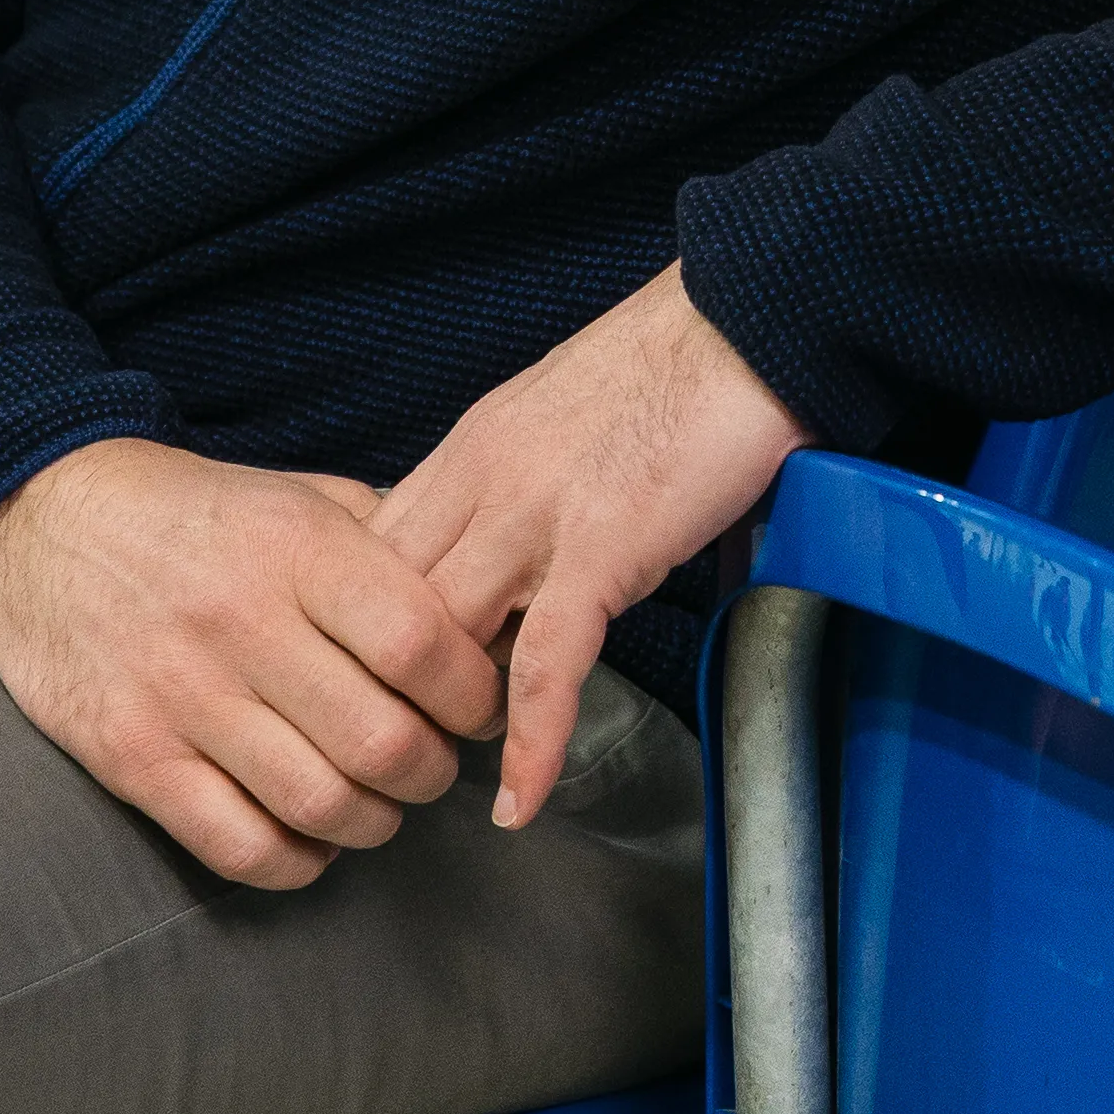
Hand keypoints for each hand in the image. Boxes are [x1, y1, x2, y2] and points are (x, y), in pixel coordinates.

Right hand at [0, 435, 507, 891]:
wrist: (41, 519)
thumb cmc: (198, 514)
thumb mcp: (300, 497)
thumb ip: (391, 546)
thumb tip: (485, 613)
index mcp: (296, 548)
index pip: (423, 645)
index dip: (474, 695)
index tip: (480, 707)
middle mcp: (240, 622)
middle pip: (382, 741)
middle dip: (433, 771)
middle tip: (434, 763)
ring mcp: (180, 696)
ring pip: (318, 803)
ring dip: (373, 822)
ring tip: (379, 802)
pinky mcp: (129, 757)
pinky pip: (236, 845)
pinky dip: (296, 861)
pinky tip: (313, 838)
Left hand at [371, 262, 809, 827]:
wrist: (749, 317)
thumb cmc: (674, 367)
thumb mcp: (561, 421)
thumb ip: (521, 483)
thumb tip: (516, 556)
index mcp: (470, 449)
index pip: (375, 556)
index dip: (365, 629)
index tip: (378, 684)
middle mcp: (483, 479)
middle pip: (390, 606)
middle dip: (388, 684)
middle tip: (407, 746)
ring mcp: (537, 513)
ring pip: (447, 637)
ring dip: (446, 719)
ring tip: (451, 779)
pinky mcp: (604, 546)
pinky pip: (546, 663)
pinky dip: (529, 740)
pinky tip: (520, 796)